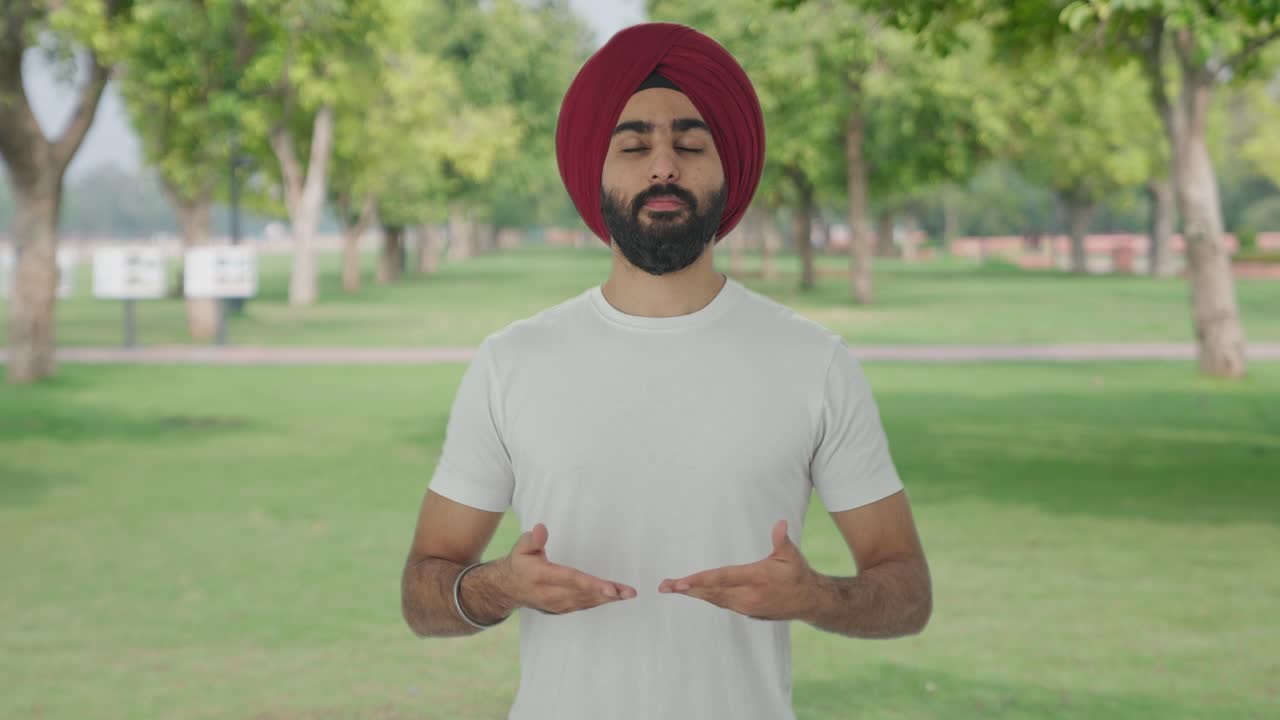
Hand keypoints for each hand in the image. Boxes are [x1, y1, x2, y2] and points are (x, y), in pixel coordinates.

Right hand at [497, 523, 636, 615]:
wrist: (509, 588)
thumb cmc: (521, 563)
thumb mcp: (521, 547)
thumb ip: (533, 539)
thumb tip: (542, 529)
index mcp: (540, 577)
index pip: (570, 580)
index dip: (591, 584)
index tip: (610, 588)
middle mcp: (550, 595)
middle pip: (583, 593)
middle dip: (607, 593)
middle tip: (628, 592)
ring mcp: (556, 605)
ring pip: (586, 601)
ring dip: (608, 599)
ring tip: (628, 594)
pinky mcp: (562, 609)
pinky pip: (584, 605)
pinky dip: (600, 601)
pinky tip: (615, 597)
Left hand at [658, 520, 817, 620]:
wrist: (809, 602)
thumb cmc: (798, 575)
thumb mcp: (792, 556)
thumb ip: (782, 540)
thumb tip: (779, 523)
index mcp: (756, 579)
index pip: (722, 578)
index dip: (700, 580)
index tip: (681, 582)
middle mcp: (747, 596)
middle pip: (711, 592)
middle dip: (687, 589)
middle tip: (664, 586)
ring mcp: (745, 606)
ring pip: (713, 599)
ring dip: (691, 593)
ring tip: (670, 587)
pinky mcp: (745, 611)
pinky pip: (719, 603)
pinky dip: (704, 597)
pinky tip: (691, 592)